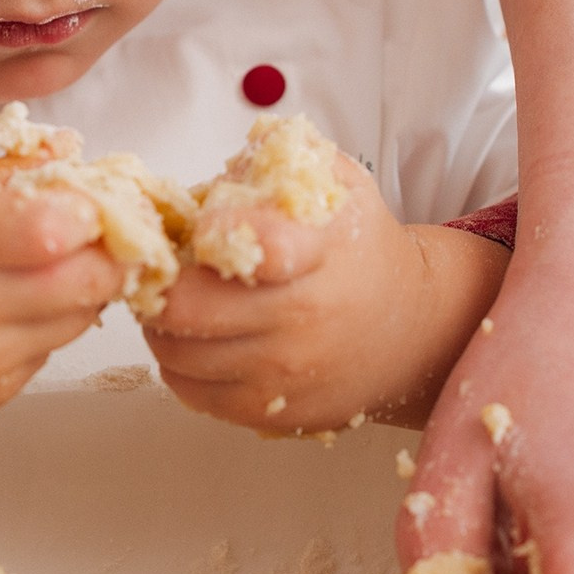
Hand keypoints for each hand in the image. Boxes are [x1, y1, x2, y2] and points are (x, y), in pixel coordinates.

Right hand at [0, 158, 123, 425]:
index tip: (86, 203)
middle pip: (92, 280)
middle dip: (104, 253)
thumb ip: (5, 176)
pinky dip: (41, 330)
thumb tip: (73, 154)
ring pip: (81, 321)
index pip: (65, 227)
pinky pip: (47, 355)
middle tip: (88, 235)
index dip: (93, 213)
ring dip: (76, 292)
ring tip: (34, 271)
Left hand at [144, 153, 507, 431]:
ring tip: (185, 303)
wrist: (412, 332)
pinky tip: (203, 341)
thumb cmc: (360, 250)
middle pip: (182, 308)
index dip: (215, 232)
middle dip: (160, 283)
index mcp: (315, 252)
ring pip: (173, 353)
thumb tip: (212, 173)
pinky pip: (189, 392)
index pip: (259, 246)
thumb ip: (277, 158)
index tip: (203, 229)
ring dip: (163, 326)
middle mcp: (298, 319)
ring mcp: (281, 374)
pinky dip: (181, 364)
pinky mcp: (269, 414)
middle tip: (166, 271)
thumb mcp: (336, 184)